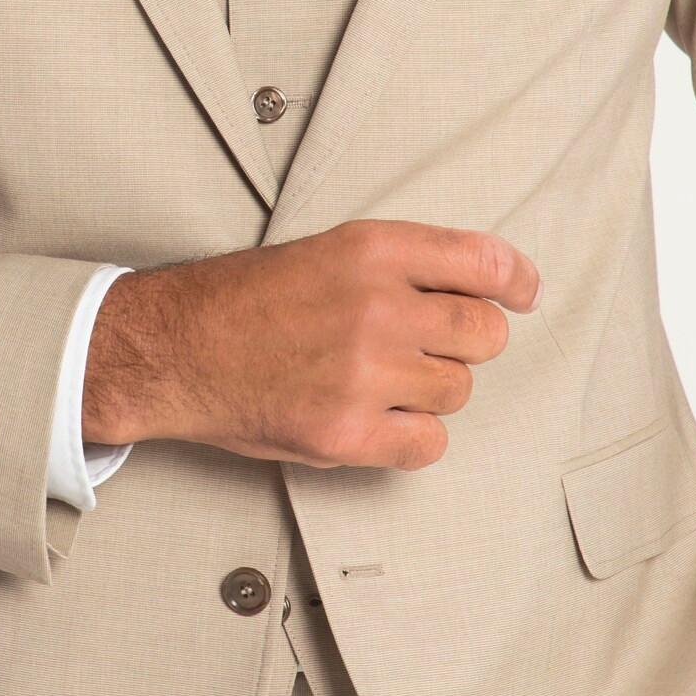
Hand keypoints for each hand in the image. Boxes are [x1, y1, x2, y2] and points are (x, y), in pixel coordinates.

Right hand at [81, 218, 541, 469]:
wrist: (174, 349)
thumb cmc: (246, 300)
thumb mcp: (327, 251)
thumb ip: (402, 265)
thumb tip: (484, 291)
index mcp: (372, 250)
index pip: (484, 262)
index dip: (515, 282)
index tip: (521, 294)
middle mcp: (375, 307)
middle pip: (484, 335)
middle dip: (466, 343)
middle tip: (426, 346)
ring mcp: (362, 373)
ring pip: (457, 391)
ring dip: (430, 390)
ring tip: (379, 380)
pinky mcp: (346, 432)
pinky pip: (428, 444)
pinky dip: (411, 437)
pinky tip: (378, 419)